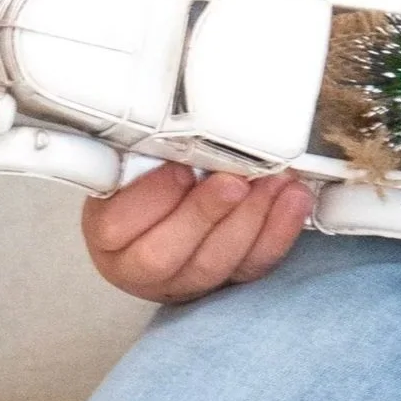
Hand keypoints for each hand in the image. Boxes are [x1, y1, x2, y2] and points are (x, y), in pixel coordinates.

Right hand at [80, 161, 311, 301]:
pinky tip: (293, 199)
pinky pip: (253, 265)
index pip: (115, 227)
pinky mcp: (226, 279)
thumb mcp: (136, 155)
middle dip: (204, 215)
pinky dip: (278, 232)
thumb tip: (174, 122)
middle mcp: (139, 266)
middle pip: (163, 256)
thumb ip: (147, 146)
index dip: (150, 198)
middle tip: (232, 182)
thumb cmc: (152, 176)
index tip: (179, 167)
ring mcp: (184, 279)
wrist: (175, 203)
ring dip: (249, 220)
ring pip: (212, 265)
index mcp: (108, 232)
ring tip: (272, 181)